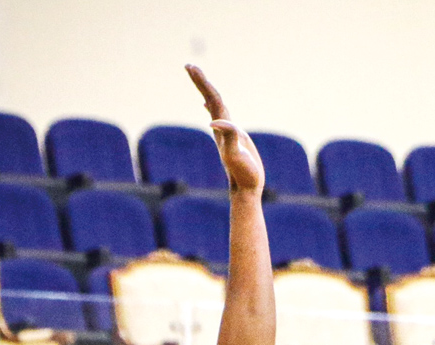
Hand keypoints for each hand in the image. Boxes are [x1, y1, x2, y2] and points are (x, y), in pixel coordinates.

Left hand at [186, 64, 264, 193]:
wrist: (244, 189)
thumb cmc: (243, 173)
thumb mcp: (236, 154)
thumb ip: (228, 137)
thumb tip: (213, 122)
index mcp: (222, 128)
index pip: (213, 100)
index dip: (203, 83)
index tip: (191, 67)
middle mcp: (221, 129)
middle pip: (211, 100)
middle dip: (201, 82)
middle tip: (189, 66)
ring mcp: (225, 134)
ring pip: (214, 107)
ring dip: (207, 92)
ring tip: (199, 78)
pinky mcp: (232, 140)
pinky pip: (221, 118)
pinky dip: (214, 108)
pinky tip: (208, 107)